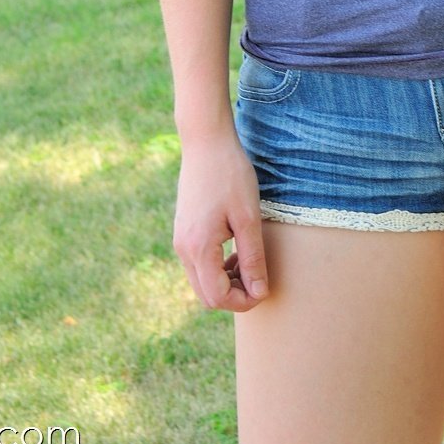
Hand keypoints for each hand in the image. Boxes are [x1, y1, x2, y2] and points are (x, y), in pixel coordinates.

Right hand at [173, 130, 270, 311]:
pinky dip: (216, 267)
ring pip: (202, 281)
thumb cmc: (231, 175)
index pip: (218, 298)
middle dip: (234, 295)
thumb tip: (259, 292)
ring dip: (226, 281)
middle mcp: (183, 249)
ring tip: (248, 259)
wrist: (206, 142)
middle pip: (207, 295)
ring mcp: (180, 240)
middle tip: (257, 276)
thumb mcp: (248, 217)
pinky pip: (198, 264)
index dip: (244, 301)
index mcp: (198, 248)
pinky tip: (235, 248)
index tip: (264, 287)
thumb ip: (252, 258)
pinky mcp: (182, 231)